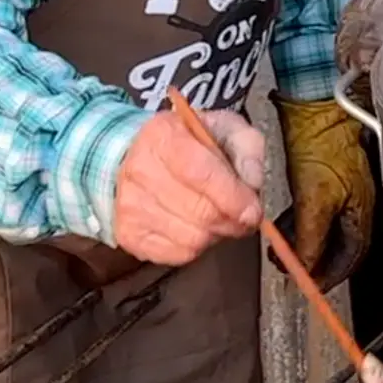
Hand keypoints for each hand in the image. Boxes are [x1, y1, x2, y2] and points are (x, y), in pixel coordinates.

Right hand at [113, 107, 265, 265]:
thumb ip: (247, 148)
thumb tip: (252, 184)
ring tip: (218, 216)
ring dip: (216, 233)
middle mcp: (140, 170)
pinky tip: (197, 226)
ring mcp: (130, 205)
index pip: (201, 174)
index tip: (253, 211)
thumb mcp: (225, 128)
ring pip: (192, 238)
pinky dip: (197, 246)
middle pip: (200, 212)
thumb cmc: (189, 143)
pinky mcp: (129, 234)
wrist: (139, 156)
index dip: (233, 198)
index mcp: (164, 136)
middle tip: (244, 216)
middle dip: (232, 220)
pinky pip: (178, 254)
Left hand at [272, 95, 376, 292]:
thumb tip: (304, 264)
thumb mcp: (314, 197)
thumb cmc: (323, 143)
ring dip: (307, 243)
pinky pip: (317, 212)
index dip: (329, 275)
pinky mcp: (329, 178)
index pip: (349, 258)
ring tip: (286, 249)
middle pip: (339, 247)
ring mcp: (345, 190)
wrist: (317, 106)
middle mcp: (358, 204)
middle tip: (294, 270)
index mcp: (362, 212)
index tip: (310, 284)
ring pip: (327, 230)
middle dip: (316, 262)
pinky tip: (288, 222)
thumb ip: (309, 234)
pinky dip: (302, 224)